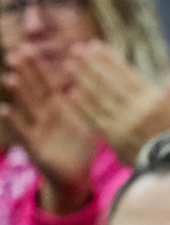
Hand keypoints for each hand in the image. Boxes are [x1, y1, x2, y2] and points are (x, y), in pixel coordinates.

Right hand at [0, 53, 98, 213]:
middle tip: (17, 54)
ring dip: (20, 94)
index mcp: (59, 108)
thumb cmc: (80, 147)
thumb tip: (105, 82)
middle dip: (26, 73)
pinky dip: (14, 122)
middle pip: (35, 90)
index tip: (32, 47)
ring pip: (28, 108)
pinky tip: (5, 110)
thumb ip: (91, 103)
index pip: (48, 83)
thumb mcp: (88, 122)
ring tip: (12, 78)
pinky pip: (23, 132)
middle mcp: (45, 115)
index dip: (40, 67)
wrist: (74, 176)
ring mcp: (37, 128)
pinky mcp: (33, 146)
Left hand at [66, 41, 169, 165]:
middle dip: (91, 64)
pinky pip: (95, 118)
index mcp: (152, 100)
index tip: (95, 46)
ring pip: (99, 97)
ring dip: (82, 80)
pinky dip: (82, 106)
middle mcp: (137, 109)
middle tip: (75, 49)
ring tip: (69, 65)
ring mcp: (124, 123)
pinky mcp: (115, 137)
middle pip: (109, 82)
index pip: (126, 74)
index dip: (110, 59)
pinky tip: (71, 93)